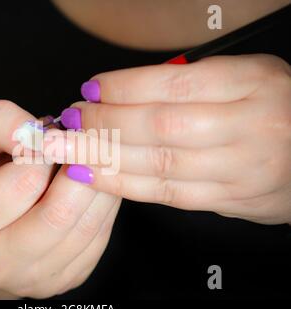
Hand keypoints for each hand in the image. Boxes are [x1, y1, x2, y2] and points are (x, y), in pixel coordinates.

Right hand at [0, 100, 119, 297]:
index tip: (51, 133)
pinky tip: (94, 183)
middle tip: (83, 142)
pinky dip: (105, 203)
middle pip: (60, 213)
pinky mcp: (67, 278)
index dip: (46, 148)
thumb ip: (0, 123)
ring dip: (99, 183)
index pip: (25, 181)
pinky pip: (100, 236)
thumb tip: (45, 133)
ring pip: (88, 226)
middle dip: (80, 168)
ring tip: (90, 158)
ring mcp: (36, 279)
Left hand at [45, 54, 290, 223]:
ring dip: (105, 157)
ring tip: (69, 149)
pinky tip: (95, 176)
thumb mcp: (244, 76)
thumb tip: (122, 92)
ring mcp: (238, 169)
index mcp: (251, 83)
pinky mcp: (227, 200)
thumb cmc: (272, 108)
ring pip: (159, 164)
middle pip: (160, 126)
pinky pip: (167, 195)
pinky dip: (125, 186)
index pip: (175, 84)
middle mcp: (247, 126)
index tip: (91, 89)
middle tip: (71, 120)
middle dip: (106, 123)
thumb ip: (190, 82)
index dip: (125, 87)